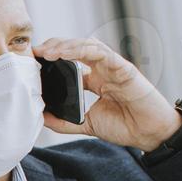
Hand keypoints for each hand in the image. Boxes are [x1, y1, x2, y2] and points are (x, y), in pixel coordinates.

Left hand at [35, 38, 181, 151]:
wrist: (149, 134)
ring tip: (46, 52)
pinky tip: (66, 53)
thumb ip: (64, 121)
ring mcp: (114, 67)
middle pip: (76, 48)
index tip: (32, 61)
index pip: (71, 61)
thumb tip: (40, 117)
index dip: (52, 58)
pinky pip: (102, 53)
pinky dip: (82, 50)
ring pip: (87, 46)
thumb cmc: (125, 126)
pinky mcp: (124, 68)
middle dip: (55, 47)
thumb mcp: (86, 124)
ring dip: (65, 46)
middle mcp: (103, 69)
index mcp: (95, 79)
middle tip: (34, 52)